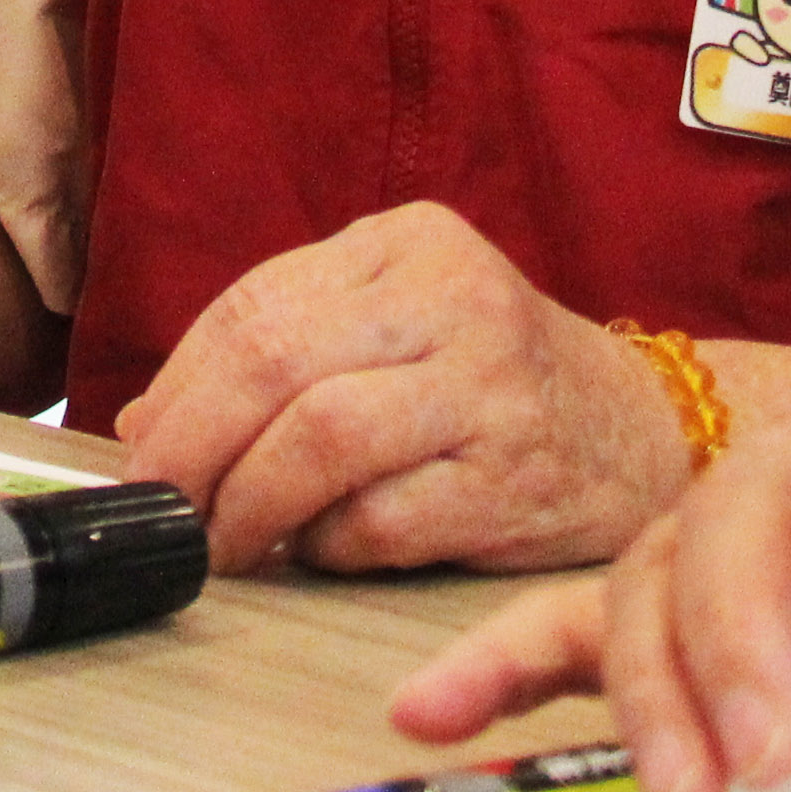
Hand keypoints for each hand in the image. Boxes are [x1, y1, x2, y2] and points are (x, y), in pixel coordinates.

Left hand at [116, 201, 692, 573]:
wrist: (650, 432)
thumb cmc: (494, 380)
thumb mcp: (395, 326)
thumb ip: (282, 352)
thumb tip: (145, 421)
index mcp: (408, 242)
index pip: (254, 305)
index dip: (178, 386)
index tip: (140, 449)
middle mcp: (452, 298)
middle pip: (273, 362)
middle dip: (193, 445)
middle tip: (162, 505)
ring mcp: (490, 387)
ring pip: (319, 438)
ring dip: (247, 503)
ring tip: (224, 540)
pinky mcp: (515, 481)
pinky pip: (380, 520)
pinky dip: (326, 544)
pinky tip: (317, 549)